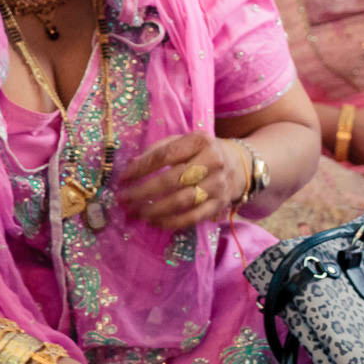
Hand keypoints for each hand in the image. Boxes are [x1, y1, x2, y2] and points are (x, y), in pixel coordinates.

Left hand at [117, 132, 248, 230]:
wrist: (241, 164)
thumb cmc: (202, 151)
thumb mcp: (185, 141)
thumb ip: (160, 149)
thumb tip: (133, 166)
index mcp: (201, 141)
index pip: (165, 155)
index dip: (141, 168)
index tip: (122, 179)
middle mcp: (213, 162)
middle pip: (172, 179)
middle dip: (143, 191)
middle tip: (124, 199)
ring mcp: (218, 184)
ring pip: (182, 201)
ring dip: (155, 209)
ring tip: (136, 213)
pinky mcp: (220, 203)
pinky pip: (193, 217)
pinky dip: (171, 222)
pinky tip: (155, 222)